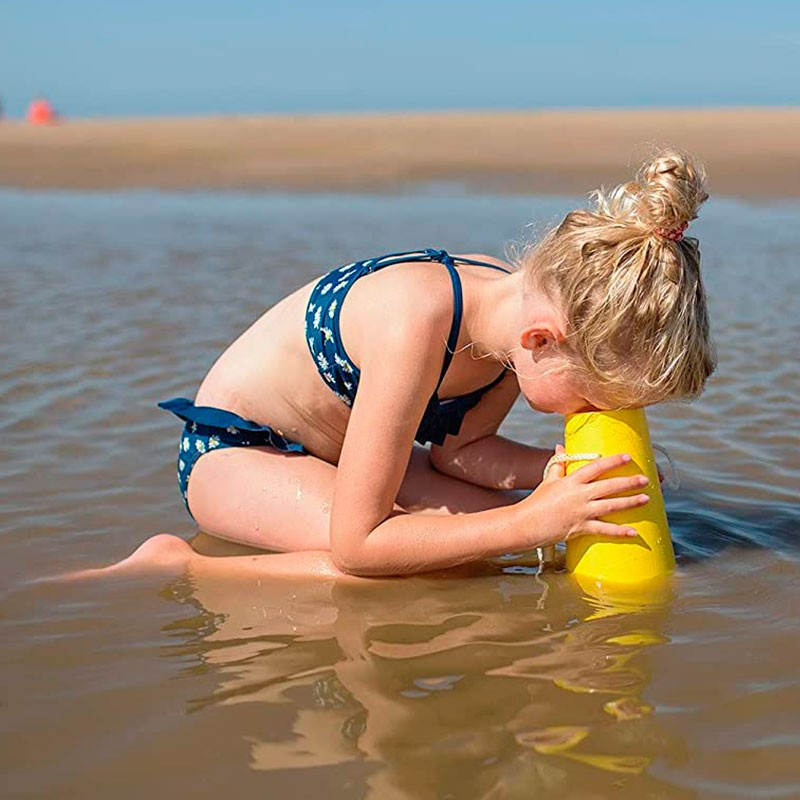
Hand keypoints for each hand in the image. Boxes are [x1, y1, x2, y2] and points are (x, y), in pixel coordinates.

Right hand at [523, 444, 649, 545]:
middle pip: (609, 486)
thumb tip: (560, 446)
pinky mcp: (580, 528)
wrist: (525, 524)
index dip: (612, 461)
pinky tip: (634, 531)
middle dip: (629, 482)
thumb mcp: (547, 480)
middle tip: (646, 479)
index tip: (627, 457)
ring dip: (630, 502)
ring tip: (646, 499)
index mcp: (571, 481)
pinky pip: (604, 530)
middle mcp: (578, 494)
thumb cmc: (536, 501)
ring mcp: (580, 511)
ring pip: (611, 505)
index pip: (595, 467)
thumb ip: (557, 464)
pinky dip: (620, 531)